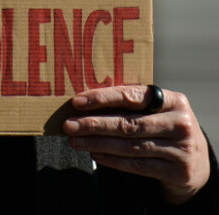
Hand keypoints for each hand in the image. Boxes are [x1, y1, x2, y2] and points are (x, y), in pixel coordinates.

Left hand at [63, 85, 209, 204]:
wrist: (197, 162)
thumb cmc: (165, 128)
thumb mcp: (157, 111)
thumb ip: (130, 104)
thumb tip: (85, 102)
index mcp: (173, 100)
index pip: (132, 96)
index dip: (102, 98)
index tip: (77, 102)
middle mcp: (180, 123)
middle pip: (128, 123)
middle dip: (94, 124)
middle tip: (69, 125)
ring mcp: (181, 148)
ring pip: (129, 145)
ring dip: (97, 143)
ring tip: (75, 140)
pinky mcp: (177, 171)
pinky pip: (137, 165)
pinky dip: (112, 160)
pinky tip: (94, 155)